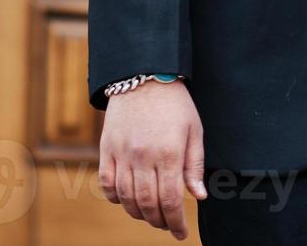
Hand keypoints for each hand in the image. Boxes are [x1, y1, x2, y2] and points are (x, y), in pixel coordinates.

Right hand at [98, 81, 206, 240]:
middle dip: (159, 221)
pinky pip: (107, 183)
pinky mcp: (107, 149)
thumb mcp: (194, 130)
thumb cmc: (175, 103)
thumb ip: (195, 165)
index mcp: (169, 153)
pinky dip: (115, 198)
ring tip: (150, 215)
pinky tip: (126, 200)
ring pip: (126, 198)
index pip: (171, 200)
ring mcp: (122, 154)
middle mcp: (143, 156)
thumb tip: (199, 196)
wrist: (143, 76)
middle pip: (148, 204)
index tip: (180, 233)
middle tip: (166, 225)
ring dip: (138, 213)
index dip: (176, 222)